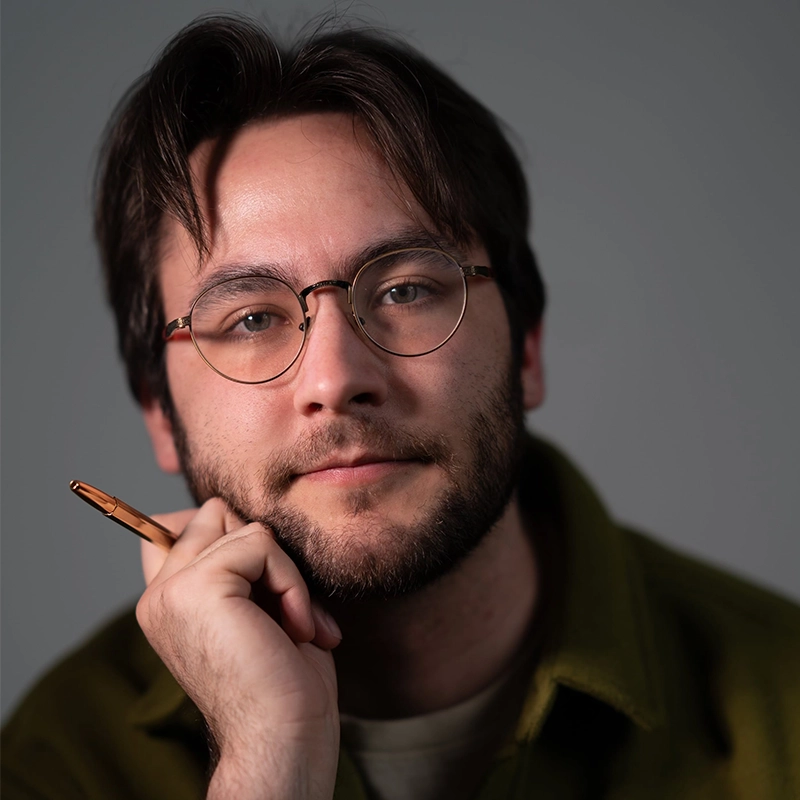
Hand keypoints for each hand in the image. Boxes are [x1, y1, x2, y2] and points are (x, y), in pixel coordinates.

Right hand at [137, 499, 340, 799]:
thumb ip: (237, 566)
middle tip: (284, 607)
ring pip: (245, 527)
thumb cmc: (282, 684)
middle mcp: (158, 595)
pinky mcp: (197, 588)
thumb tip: (244, 519)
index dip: (230, 536)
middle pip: (216, 514)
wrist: (283, 739)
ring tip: (292, 623)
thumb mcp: (255, 609)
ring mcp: (172, 591)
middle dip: (265, 552)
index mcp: (165, 602)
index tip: (267, 582)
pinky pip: (261, 543)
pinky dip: (291, 582)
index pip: (181, 524)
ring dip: (285, 573)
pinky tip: (294, 627)